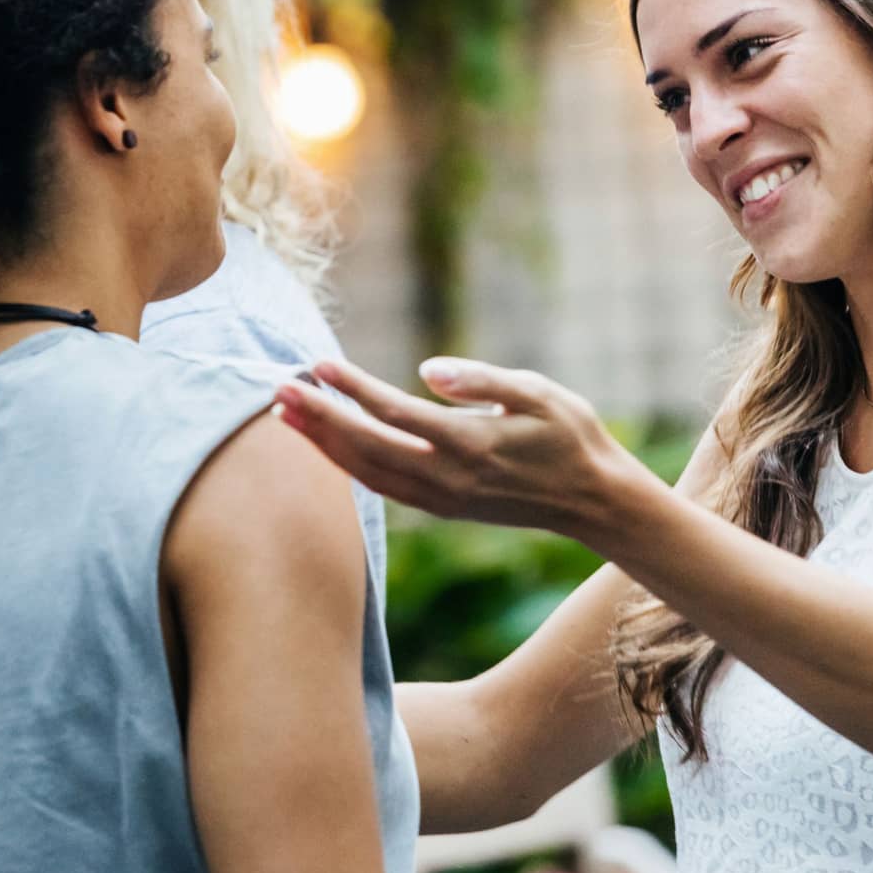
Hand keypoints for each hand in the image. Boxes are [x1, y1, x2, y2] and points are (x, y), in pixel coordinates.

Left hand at [273, 357, 646, 540]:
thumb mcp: (539, 393)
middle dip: (320, 419)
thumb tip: (426, 370)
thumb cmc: (571, 436)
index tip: (320, 365)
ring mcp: (442, 499)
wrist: (594, 502)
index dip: (354, 391)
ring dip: (323, 443)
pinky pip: (382, 486)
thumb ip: (482, 380)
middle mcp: (449, 478)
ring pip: (367, 472)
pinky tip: (325, 443)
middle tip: (278, 387)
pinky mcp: (442, 507)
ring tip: (285, 412)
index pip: (396, 415)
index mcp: (471, 445)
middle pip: (367, 448)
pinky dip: (347, 464)